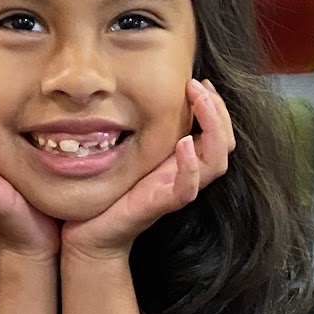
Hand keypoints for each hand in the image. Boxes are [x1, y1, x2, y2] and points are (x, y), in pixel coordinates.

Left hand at [60, 77, 234, 261]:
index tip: (199, 81)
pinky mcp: (161, 205)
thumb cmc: (109, 189)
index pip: (217, 132)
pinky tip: (184, 143)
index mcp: (182, 160)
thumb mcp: (130, 150)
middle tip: (199, 84)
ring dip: (213, 129)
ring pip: (216, 164)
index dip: (216, 105)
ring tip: (200, 102)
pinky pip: (187, 188)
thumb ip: (144, 127)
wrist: (89, 232)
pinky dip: (190, 166)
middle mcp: (186, 174)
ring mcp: (176, 190)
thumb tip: (141, 88)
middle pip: (224, 144)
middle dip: (218, 110)